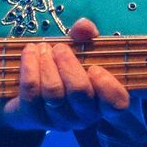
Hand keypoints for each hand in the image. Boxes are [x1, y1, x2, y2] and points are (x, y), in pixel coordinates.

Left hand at [0, 18, 131, 131]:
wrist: (30, 94)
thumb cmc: (64, 71)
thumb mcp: (80, 52)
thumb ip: (86, 37)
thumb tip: (84, 25)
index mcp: (104, 100)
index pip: (116, 104)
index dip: (107, 86)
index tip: (95, 67)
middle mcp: (85, 115)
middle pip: (80, 92)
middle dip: (67, 63)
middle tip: (59, 48)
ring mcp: (60, 120)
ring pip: (54, 92)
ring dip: (46, 63)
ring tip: (41, 48)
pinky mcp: (36, 118)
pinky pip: (32, 93)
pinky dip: (30, 68)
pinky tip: (29, 53)